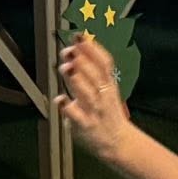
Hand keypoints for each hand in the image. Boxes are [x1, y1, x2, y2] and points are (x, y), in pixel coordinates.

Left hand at [58, 34, 132, 160]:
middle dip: (82, 62)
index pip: (104, 63)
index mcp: (108, 83)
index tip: (79, 36)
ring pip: (86, 94)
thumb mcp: (105, 86)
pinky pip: (75, 115)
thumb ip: (90, 66)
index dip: (92, 48)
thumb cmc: (105, 109)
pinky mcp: (84, 125)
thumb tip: (75, 44)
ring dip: (76, 80)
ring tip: (67, 69)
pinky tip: (60, 99)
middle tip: (69, 51)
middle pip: (95, 76)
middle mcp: (102, 95)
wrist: (117, 142)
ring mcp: (93, 110)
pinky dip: (66, 107)